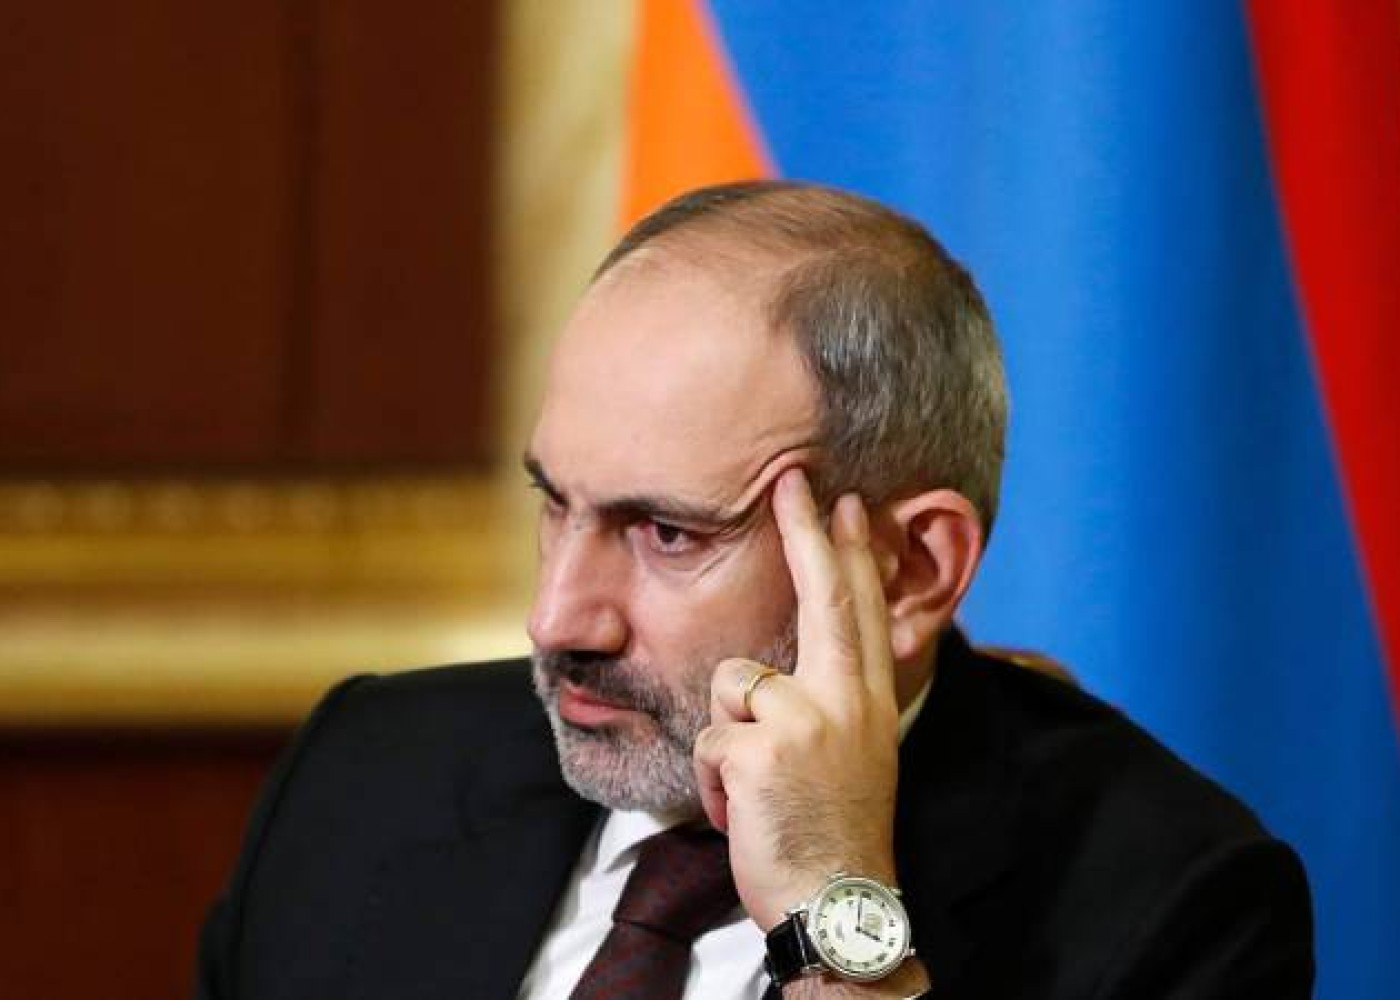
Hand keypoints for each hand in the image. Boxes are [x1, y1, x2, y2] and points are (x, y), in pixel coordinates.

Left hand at [693, 467, 900, 930]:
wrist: (836, 902)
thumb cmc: (833, 832)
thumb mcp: (851, 757)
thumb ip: (828, 703)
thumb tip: (781, 669)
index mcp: (869, 702)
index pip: (862, 611)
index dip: (854, 553)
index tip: (847, 503)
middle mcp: (847, 701)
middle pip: (825, 599)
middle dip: (806, 531)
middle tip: (793, 478)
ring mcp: (807, 720)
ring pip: (732, 681)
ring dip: (727, 737)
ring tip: (755, 786)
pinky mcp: (763, 748)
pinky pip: (709, 740)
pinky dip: (712, 781)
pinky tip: (742, 811)